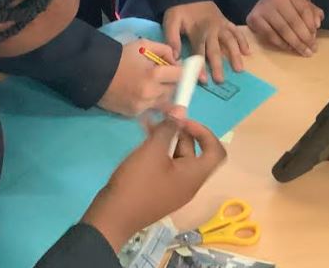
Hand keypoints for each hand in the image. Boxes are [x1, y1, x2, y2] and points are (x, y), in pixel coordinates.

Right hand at [82, 117, 226, 252]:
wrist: (113, 217)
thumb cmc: (138, 183)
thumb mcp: (153, 151)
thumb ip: (168, 129)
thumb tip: (180, 112)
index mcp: (194, 176)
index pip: (215, 151)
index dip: (204, 132)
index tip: (184, 122)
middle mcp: (189, 183)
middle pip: (194, 152)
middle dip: (179, 132)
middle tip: (161, 118)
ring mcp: (173, 188)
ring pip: (177, 157)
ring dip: (166, 139)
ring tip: (148, 125)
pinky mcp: (159, 190)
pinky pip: (165, 166)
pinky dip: (158, 152)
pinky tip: (143, 140)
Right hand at [98, 40, 180, 116]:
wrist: (95, 73)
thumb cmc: (120, 56)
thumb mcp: (143, 45)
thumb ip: (164, 50)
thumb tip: (176, 61)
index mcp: (154, 75)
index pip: (180, 76)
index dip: (183, 71)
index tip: (183, 70)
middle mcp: (151, 93)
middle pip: (174, 90)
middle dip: (172, 82)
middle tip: (166, 75)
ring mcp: (143, 106)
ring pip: (164, 101)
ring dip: (163, 93)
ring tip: (153, 84)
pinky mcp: (134, 113)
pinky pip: (151, 108)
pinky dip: (151, 101)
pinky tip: (143, 92)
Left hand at [163, 1, 249, 82]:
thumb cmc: (180, 10)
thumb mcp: (171, 21)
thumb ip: (172, 38)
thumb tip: (175, 57)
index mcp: (197, 31)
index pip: (199, 52)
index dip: (201, 66)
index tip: (204, 80)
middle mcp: (211, 30)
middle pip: (215, 50)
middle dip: (218, 66)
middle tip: (221, 80)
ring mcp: (221, 25)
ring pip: (230, 41)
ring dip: (235, 55)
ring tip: (239, 69)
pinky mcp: (226, 22)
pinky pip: (236, 31)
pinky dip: (243, 41)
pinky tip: (247, 52)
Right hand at [247, 0, 322, 56]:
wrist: (260, 7)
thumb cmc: (285, 9)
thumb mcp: (299, 6)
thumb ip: (312, 13)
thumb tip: (318, 23)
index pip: (304, 10)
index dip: (311, 25)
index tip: (315, 38)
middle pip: (294, 21)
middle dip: (305, 38)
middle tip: (312, 50)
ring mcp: (264, 8)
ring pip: (283, 30)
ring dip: (295, 43)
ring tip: (304, 52)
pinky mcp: (255, 18)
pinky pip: (271, 35)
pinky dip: (282, 44)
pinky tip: (290, 48)